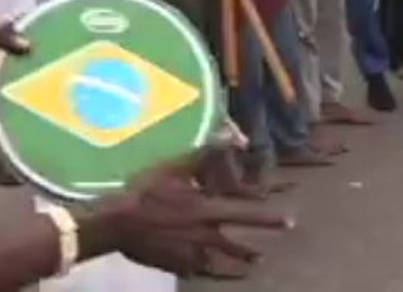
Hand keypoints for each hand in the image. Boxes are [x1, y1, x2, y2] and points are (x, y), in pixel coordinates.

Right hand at [84, 148, 291, 278]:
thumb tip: (227, 134)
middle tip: (261, 257)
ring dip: (224, 262)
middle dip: (248, 251)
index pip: (247, 213)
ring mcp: (186, 255)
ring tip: (238, 267)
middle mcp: (202, 237)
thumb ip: (203, 154)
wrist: (113, 224)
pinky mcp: (169, 265)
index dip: (269, 217)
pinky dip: (193, 267)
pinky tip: (195, 268)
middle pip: (231, 246)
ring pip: (211, 261)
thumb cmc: (145, 193)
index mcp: (207, 211)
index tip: (289, 221)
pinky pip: (187, 269)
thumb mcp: (174, 168)